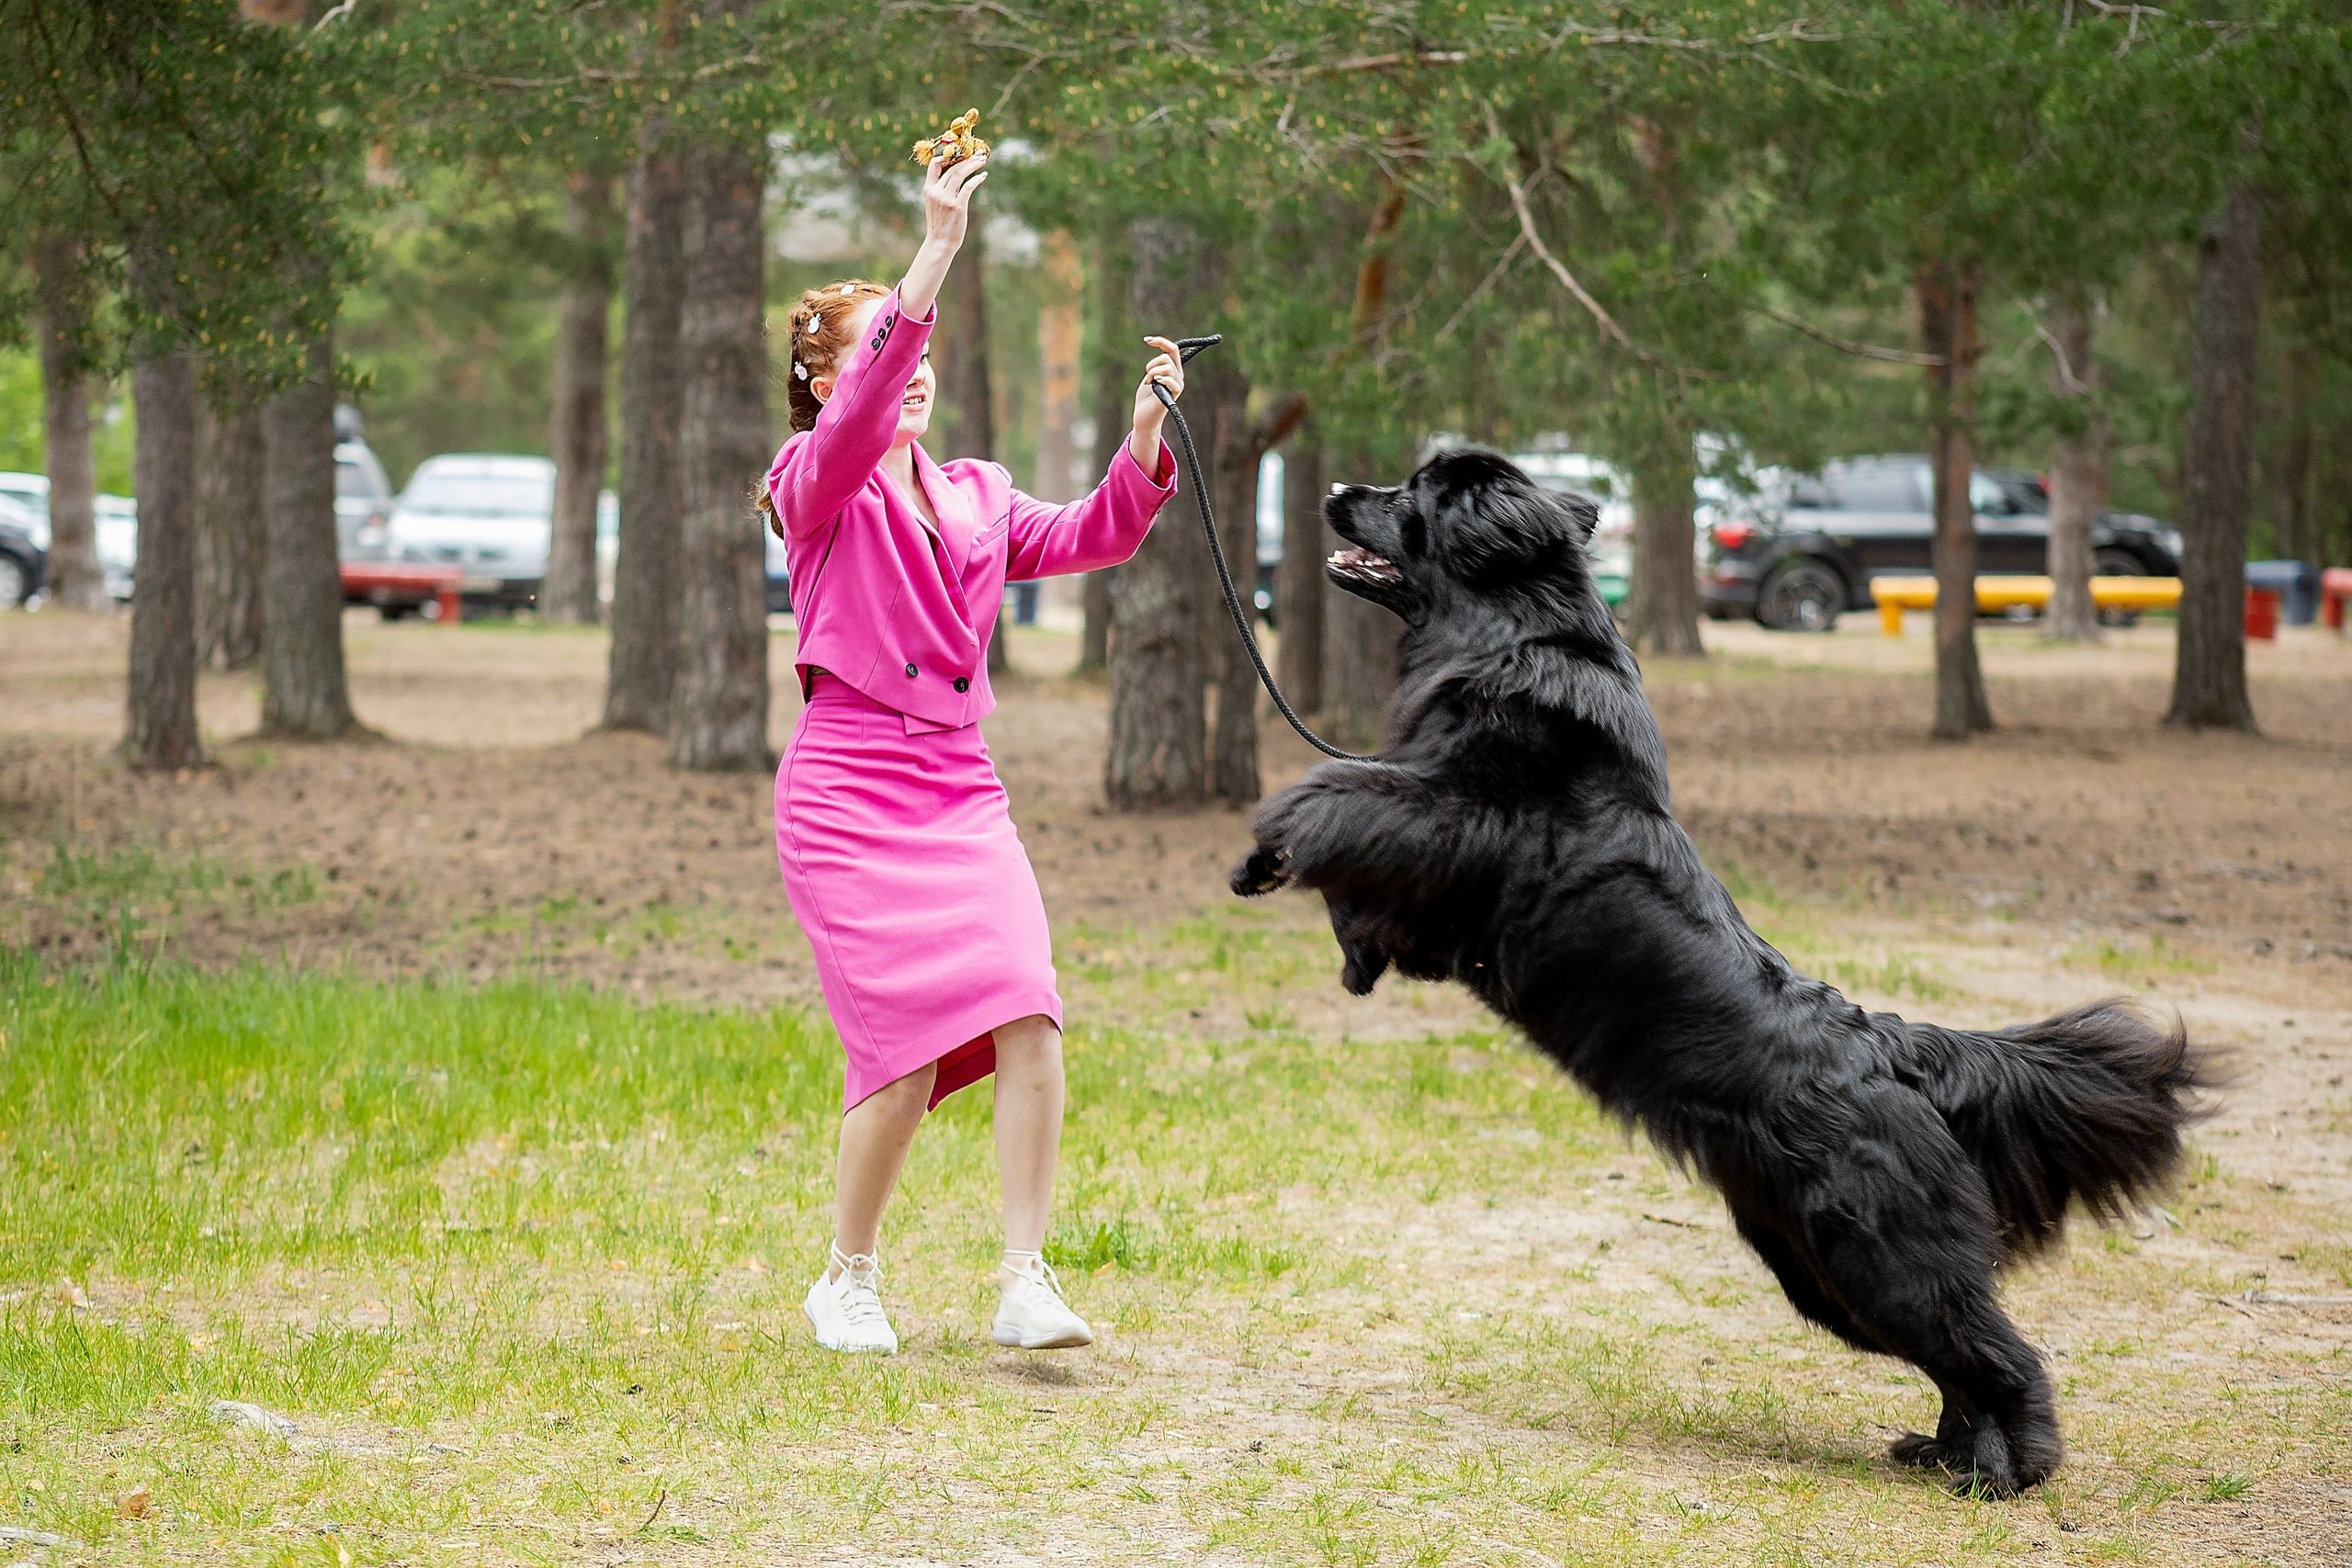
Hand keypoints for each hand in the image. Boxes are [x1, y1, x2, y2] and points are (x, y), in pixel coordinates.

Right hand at [920, 148, 987, 250]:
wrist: (940, 242)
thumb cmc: (940, 222)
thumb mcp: (935, 203)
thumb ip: (941, 188)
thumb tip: (955, 173)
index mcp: (928, 189)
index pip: (934, 164)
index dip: (947, 156)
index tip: (960, 153)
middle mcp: (936, 192)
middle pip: (952, 167)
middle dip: (967, 158)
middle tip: (979, 153)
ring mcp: (946, 199)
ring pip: (960, 174)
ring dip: (973, 165)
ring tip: (983, 160)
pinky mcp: (957, 206)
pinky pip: (968, 187)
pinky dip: (976, 179)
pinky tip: (983, 176)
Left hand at [1127, 336, 1183, 471]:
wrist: (1143, 416)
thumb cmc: (1145, 398)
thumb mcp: (1150, 376)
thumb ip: (1157, 365)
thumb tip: (1162, 352)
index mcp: (1173, 370)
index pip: (1172, 349)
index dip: (1161, 342)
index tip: (1147, 340)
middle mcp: (1178, 376)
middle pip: (1168, 356)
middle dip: (1152, 363)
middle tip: (1147, 377)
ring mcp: (1177, 384)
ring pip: (1166, 365)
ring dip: (1152, 373)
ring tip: (1149, 384)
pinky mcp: (1174, 393)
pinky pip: (1170, 379)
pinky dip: (1159, 379)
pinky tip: (1155, 384)